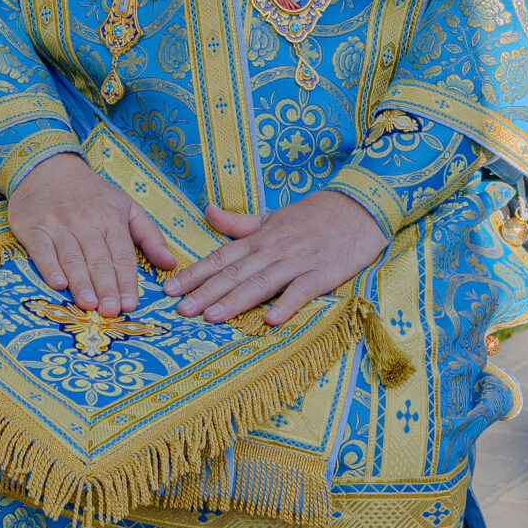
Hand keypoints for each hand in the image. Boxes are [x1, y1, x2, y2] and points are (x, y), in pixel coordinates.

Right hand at [8, 150, 176, 313]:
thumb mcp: (126, 206)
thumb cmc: (92, 193)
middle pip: (98, 259)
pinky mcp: (32, 227)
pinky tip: (57, 284)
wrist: (47, 166)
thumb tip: (171, 263)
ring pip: (71, 257)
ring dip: (80, 282)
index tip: (131, 304)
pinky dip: (49, 267)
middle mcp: (85, 221)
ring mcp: (57, 224)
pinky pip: (41, 249)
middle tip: (111, 311)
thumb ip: (150, 235)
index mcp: (111, 217)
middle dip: (106, 286)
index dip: (127, 280)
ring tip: (89, 304)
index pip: (122, 254)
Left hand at [163, 189, 385, 327]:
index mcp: (259, 239)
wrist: (359, 206)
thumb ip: (239, 223)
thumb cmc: (315, 216)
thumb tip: (207, 212)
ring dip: (235, 301)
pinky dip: (286, 305)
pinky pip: (302, 291)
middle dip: (205, 292)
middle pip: (234, 273)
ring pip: (261, 283)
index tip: (169, 289)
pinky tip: (270, 321)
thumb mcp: (273, 216)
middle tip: (180, 310)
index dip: (194, 274)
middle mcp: (273, 250)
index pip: (220, 257)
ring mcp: (297, 262)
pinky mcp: (323, 273)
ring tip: (212, 318)